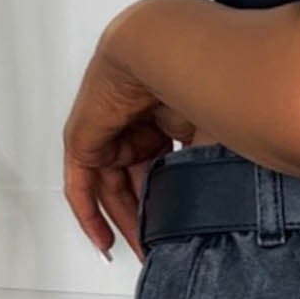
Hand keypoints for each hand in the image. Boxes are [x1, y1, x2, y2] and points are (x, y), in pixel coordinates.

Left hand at [63, 13, 195, 262]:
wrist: (160, 51)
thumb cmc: (192, 74)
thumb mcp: (207, 132)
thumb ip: (207, 163)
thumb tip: (218, 199)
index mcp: (166, 119)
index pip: (165, 168)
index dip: (172, 199)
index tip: (181, 225)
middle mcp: (137, 125)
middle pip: (137, 181)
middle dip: (147, 216)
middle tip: (158, 246)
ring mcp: (110, 132)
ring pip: (111, 187)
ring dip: (123, 220)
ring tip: (138, 248)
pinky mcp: (84, 139)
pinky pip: (81, 185)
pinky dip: (89, 214)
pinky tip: (103, 239)